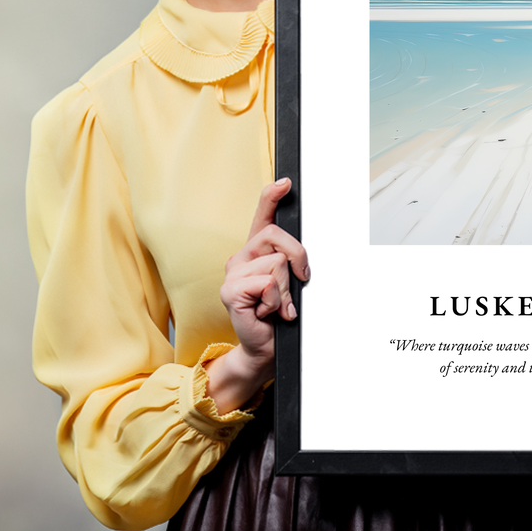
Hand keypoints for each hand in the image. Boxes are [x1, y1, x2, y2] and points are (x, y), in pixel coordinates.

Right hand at [205, 178, 309, 412]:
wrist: (265, 347)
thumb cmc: (278, 315)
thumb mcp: (289, 282)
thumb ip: (291, 262)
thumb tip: (301, 255)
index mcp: (256, 251)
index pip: (262, 216)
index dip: (272, 196)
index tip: (286, 183)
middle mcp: (241, 257)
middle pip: (277, 236)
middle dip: (298, 258)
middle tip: (299, 281)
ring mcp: (233, 273)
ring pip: (277, 263)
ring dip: (286, 289)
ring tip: (277, 305)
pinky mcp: (230, 291)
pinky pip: (267, 283)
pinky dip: (276, 301)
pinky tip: (267, 312)